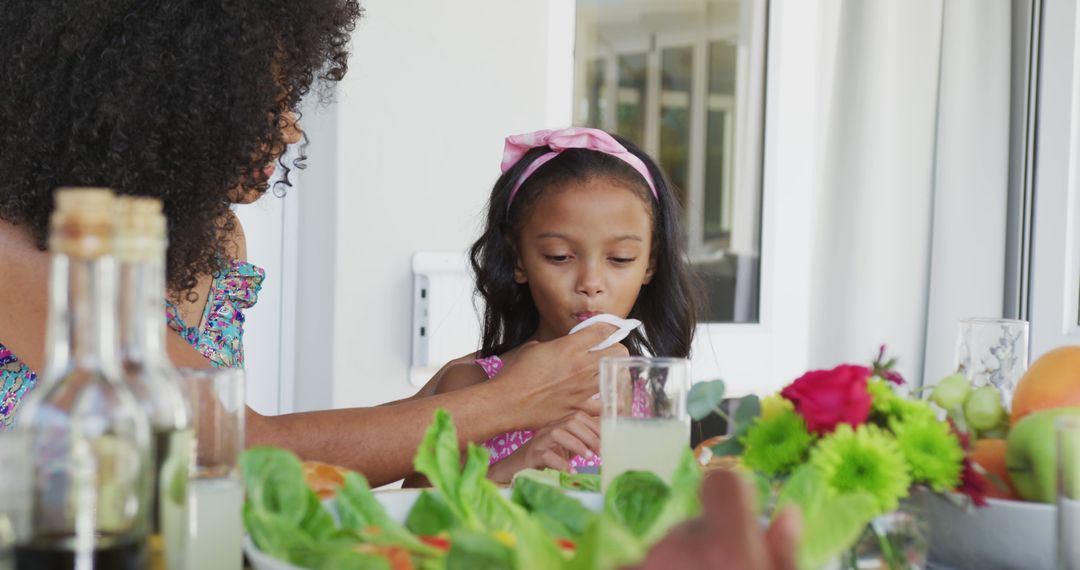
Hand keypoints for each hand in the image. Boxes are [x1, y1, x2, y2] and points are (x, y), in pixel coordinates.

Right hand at [487, 411, 600, 483]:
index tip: (609, 440)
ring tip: (589, 457)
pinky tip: (571, 470)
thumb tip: (608, 440)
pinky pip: (546, 455)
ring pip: (558, 433)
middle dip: (589, 436)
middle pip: (571, 422)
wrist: (518, 467)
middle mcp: (550, 429)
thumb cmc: (547, 456)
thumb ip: (584, 441)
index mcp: (560, 424)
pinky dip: (560, 463)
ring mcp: (540, 441)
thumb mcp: (568, 446)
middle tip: (601, 451)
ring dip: (576, 444)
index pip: (579, 417)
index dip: (595, 426)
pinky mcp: (533, 456)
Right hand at [496, 324, 627, 428]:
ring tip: (610, 377)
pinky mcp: (578, 408)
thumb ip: (553, 345)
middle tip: (610, 355)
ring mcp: (582, 388)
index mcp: (569, 346)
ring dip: (616, 375)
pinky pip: (604, 407)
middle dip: (618, 350)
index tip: (612, 330)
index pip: (603, 330)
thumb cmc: (515, 374)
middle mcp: (580, 365)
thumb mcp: (533, 349)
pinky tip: (607, 403)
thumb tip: (558, 346)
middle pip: (619, 351)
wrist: (507, 402)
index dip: (611, 327)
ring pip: (617, 377)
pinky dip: (608, 405)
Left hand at [634, 470, 800, 569]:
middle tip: (725, 569)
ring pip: (668, 547)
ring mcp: (647, 562)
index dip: (733, 498)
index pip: (722, 483)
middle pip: (695, 524)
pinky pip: (636, 564)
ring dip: (680, 562)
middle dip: (707, 544)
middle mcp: (680, 548)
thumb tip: (788, 514)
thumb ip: (783, 552)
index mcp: (727, 547)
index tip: (740, 521)